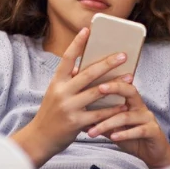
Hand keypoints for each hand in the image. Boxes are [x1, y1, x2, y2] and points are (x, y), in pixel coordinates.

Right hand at [14, 27, 130, 167]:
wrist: (39, 138)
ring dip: (116, 84)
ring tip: (130, 77)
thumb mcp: (55, 93)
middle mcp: (61, 92)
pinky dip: (112, 109)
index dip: (78, 43)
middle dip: (107, 63)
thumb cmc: (51, 113)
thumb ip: (68, 81)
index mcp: (56, 82)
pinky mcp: (76, 122)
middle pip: (88, 73)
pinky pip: (99, 114)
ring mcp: (68, 107)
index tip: (88, 29)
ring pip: (97, 92)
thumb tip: (83, 66)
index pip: (67, 58)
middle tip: (123, 55)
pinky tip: (124, 103)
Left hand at [86, 81, 169, 168]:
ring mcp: (148, 118)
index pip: (121, 85)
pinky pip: (138, 130)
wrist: (153, 154)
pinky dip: (124, 134)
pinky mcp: (153, 131)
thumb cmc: (132, 138)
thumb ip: (101, 121)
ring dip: (108, 123)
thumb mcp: (114, 128)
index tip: (92, 79)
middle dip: (114, 88)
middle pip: (129, 91)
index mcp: (131, 102)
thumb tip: (79, 118)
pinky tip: (113, 137)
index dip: (107, 80)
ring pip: (127, 116)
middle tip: (98, 89)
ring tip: (93, 131)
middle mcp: (140, 106)